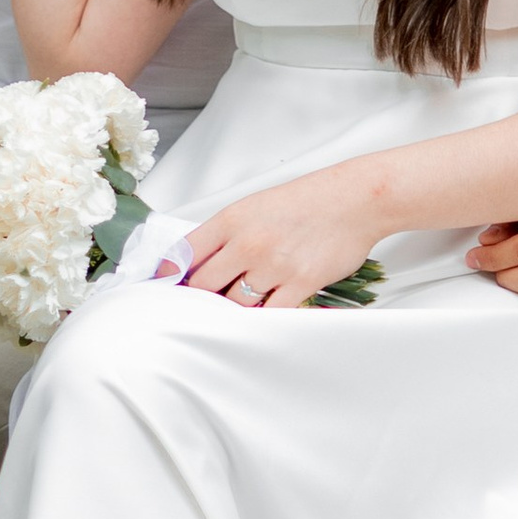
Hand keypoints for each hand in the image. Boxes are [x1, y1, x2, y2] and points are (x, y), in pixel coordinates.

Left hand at [169, 169, 380, 311]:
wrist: (354, 200)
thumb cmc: (306, 202)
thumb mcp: (256, 206)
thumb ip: (226, 233)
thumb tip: (196, 263)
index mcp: (232, 219)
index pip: (184, 254)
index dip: (169, 276)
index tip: (163, 289)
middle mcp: (248, 242)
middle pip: (203, 286)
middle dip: (199, 299)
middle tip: (199, 307)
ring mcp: (274, 265)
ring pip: (234, 304)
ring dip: (233, 310)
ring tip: (236, 309)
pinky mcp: (300, 283)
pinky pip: (270, 314)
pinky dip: (263, 319)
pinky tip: (261, 318)